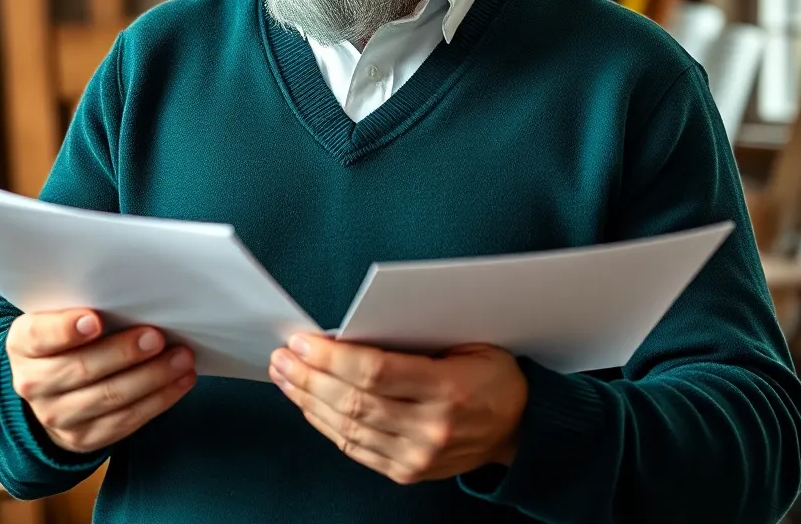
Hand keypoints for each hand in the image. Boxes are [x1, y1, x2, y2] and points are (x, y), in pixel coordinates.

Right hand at [6, 309, 195, 453]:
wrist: (51, 386)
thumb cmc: (68, 335)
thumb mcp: (60, 314)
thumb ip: (84, 303)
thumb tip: (135, 290)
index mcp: (23, 343)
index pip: (40, 336)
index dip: (66, 330)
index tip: (95, 320)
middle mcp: (33, 383)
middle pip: (82, 369)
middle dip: (123, 353)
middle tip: (157, 337)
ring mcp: (57, 416)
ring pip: (109, 398)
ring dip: (152, 377)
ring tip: (181, 357)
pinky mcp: (84, 438)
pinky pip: (125, 421)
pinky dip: (159, 399)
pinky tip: (181, 380)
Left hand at [269, 336, 526, 485]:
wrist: (518, 425)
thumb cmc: (489, 371)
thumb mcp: (464, 339)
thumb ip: (413, 336)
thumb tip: (351, 328)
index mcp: (446, 389)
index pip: (374, 373)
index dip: (331, 357)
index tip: (302, 340)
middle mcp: (430, 429)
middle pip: (353, 402)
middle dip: (308, 377)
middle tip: (282, 356)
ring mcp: (417, 456)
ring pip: (347, 428)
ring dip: (307, 400)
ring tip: (284, 375)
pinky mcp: (406, 471)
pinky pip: (354, 448)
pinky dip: (324, 424)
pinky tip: (307, 403)